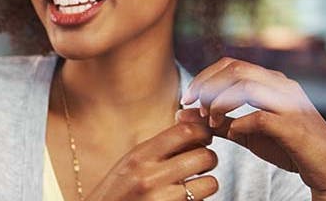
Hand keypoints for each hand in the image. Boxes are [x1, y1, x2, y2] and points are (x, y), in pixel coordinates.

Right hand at [85, 120, 218, 200]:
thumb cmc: (116, 192)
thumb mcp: (130, 163)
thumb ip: (158, 149)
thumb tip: (193, 134)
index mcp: (140, 156)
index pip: (185, 132)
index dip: (203, 132)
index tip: (205, 136)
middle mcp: (151, 176)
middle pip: (204, 156)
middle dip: (209, 159)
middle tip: (201, 164)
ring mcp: (162, 199)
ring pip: (209, 183)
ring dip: (206, 183)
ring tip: (193, 185)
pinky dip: (198, 200)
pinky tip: (183, 199)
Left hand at [180, 57, 325, 200]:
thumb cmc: (288, 147)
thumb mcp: (247, 132)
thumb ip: (218, 122)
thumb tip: (182, 114)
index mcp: (271, 81)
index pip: (231, 64)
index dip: (204, 78)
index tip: (187, 99)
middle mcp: (281, 85)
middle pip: (236, 69)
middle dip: (207, 86)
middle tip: (192, 108)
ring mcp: (290, 103)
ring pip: (247, 86)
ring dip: (221, 103)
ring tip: (211, 122)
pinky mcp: (295, 126)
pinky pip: (261, 117)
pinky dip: (241, 123)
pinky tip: (234, 133)